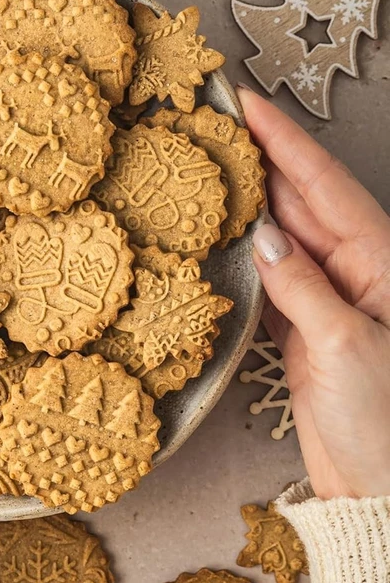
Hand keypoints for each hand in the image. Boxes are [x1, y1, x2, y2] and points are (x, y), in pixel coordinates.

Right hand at [240, 87, 389, 498]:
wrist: (372, 480)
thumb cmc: (378, 418)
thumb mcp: (344, 345)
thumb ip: (302, 285)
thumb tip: (261, 234)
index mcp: (382, 262)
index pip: (324, 185)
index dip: (284, 140)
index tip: (247, 101)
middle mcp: (356, 269)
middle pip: (302, 198)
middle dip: (262, 155)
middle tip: (216, 119)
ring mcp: (326, 294)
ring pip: (282, 231)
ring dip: (248, 197)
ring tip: (210, 160)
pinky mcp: (300, 322)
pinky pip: (269, 271)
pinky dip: (242, 246)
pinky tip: (219, 227)